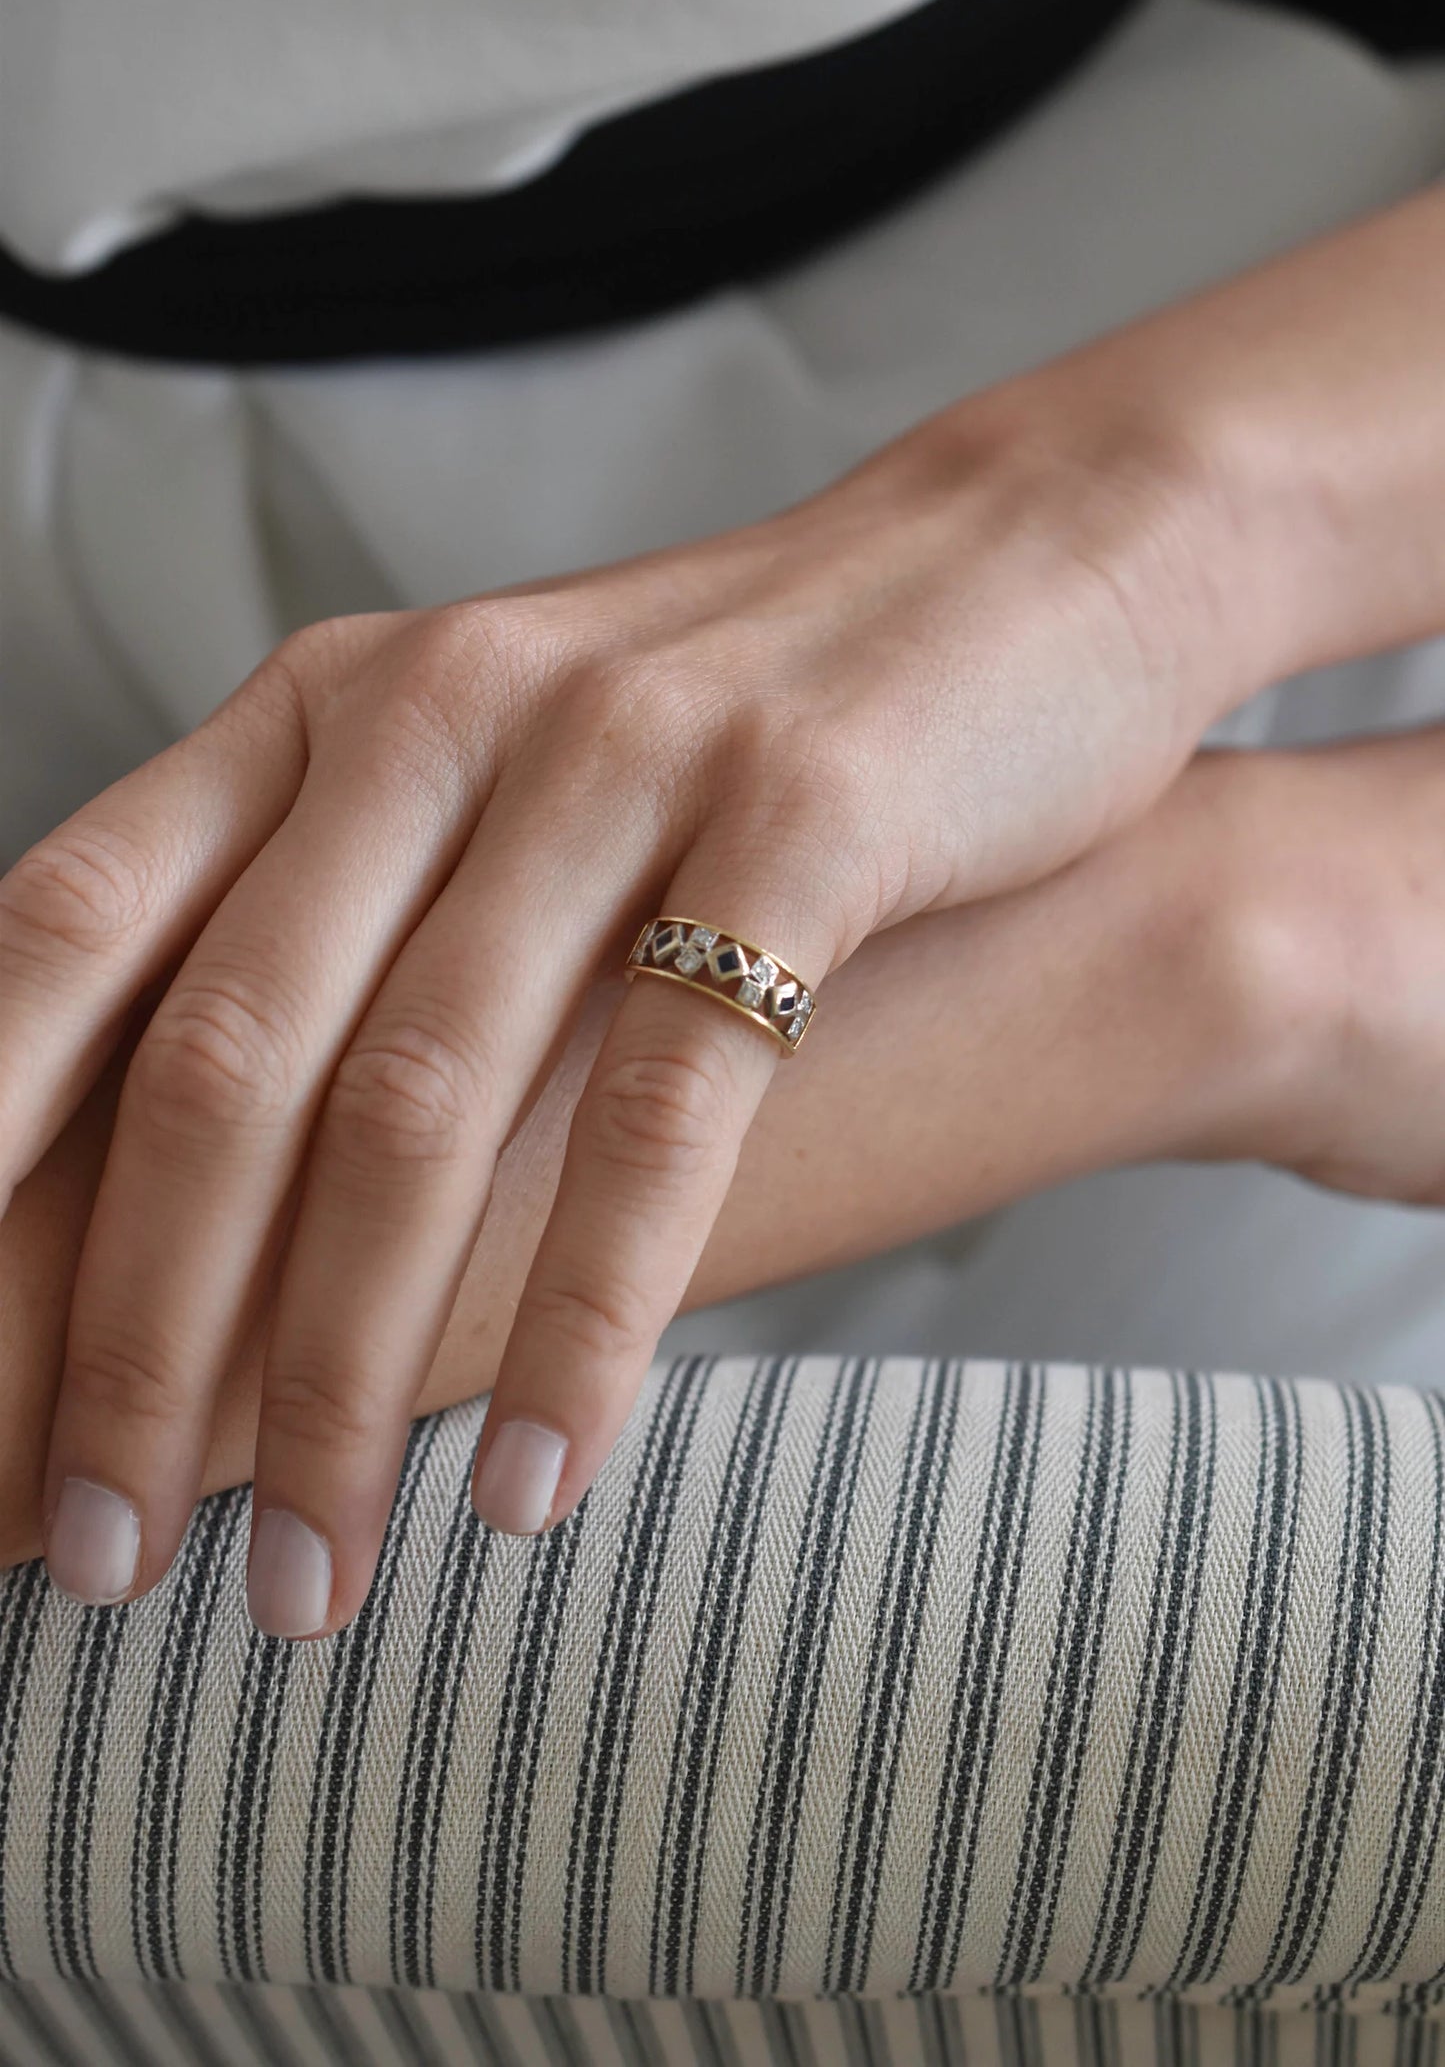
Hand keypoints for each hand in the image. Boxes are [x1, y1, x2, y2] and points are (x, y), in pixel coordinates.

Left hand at [7, 691, 1444, 1609]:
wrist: (1023, 571)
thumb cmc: (730, 728)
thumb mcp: (495, 769)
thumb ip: (344, 910)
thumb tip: (175, 1164)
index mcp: (331, 704)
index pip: (70, 921)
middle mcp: (441, 707)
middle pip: (226, 1062)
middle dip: (144, 1343)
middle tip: (112, 1561)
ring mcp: (621, 750)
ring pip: (424, 1105)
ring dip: (341, 1378)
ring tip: (312, 1581)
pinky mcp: (807, 813)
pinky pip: (664, 1103)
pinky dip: (586, 1316)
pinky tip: (540, 1476)